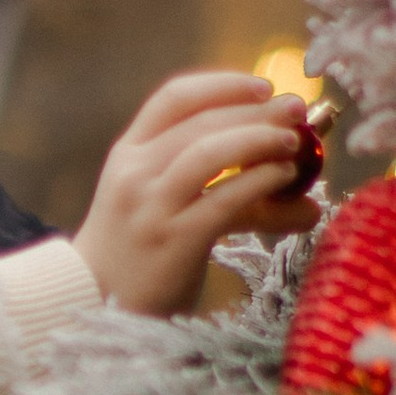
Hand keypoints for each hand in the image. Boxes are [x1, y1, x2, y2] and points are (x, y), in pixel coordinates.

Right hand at [75, 71, 317, 315]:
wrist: (98, 308)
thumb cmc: (140, 257)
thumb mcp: (160, 207)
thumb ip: (216, 189)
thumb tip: (297, 191)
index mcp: (127, 154)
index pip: (174, 99)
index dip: (222, 86)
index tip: (262, 87)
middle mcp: (135, 173)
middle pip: (201, 123)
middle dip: (255, 111)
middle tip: (297, 109)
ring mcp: (151, 206)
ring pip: (210, 152)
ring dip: (259, 139)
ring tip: (294, 144)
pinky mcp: (173, 240)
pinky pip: (225, 199)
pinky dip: (260, 182)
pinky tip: (284, 180)